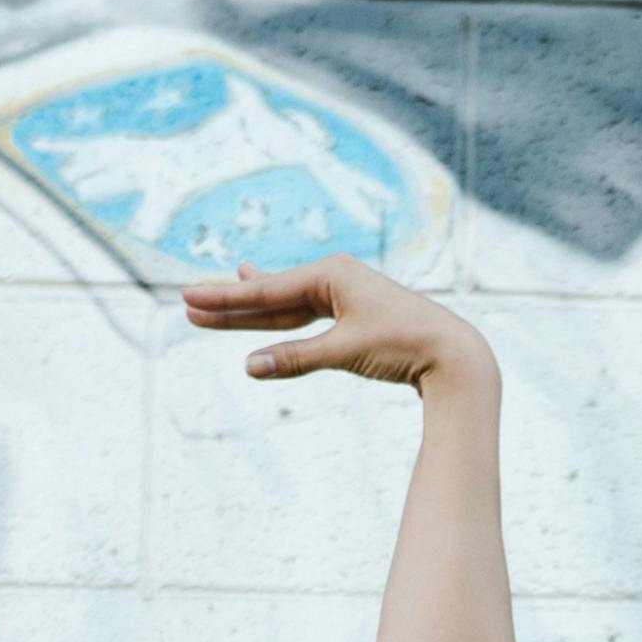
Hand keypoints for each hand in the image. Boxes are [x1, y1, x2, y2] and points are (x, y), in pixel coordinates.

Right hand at [183, 256, 486, 393]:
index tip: (188, 300)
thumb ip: (295, 358)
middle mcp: (335, 277)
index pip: (267, 289)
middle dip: (230, 304)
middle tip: (186, 306)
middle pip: (271, 294)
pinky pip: (304, 315)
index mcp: (331, 273)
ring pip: (285, 306)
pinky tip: (262, 298)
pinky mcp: (352, 316)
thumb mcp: (345, 350)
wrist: (454, 354)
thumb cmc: (404, 345)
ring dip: (250, 310)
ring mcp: (344, 295)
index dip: (225, 300)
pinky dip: (280, 314)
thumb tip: (248, 367)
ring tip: (212, 303)